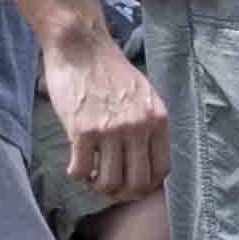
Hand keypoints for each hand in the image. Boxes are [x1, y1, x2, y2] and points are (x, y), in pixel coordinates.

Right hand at [44, 27, 168, 211]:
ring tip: (91, 175)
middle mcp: (139, 127)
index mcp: (158, 119)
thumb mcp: (143, 95)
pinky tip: (76, 163)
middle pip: (138, 183)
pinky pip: (81, 171)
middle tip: (109, 186)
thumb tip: (145, 161)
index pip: (162, 170)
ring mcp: (111, 130)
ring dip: (98, 186)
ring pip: (109, 183)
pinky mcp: (82, 131)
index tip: (133, 184)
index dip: (147, 185)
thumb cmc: (109, 70)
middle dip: (122, 193)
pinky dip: (77, 174)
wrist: (81, 45)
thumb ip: (148, 124)